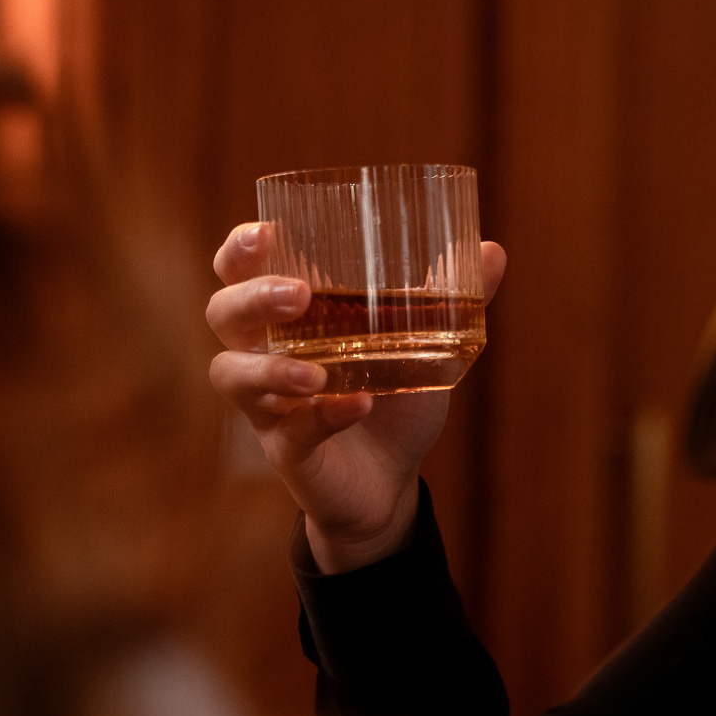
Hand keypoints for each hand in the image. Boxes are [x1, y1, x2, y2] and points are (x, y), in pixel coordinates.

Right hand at [207, 224, 507, 572]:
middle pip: (223, 313)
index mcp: (287, 318)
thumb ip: (451, 299)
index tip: (265, 232)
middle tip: (298, 295)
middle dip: (252, 298)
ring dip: (273, 368)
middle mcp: (264, 355)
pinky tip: (359, 406)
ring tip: (318, 371)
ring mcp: (269, 406)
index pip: (238, 273)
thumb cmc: (391, 396)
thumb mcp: (424, 344)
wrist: (390, 482)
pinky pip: (290, 433)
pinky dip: (324, 417)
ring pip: (234, 375)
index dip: (239, 251)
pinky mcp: (287, 451)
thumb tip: (493, 250)